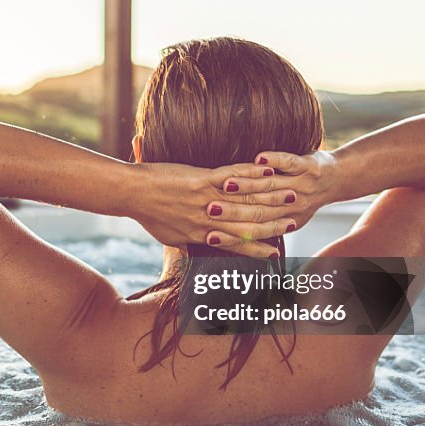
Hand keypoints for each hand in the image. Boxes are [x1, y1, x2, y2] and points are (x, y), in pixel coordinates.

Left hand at [128, 161, 297, 257]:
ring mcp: (205, 200)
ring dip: (271, 199)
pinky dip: (251, 174)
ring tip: (291, 197)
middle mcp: (207, 221)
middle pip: (247, 226)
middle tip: (293, 224)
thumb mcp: (168, 236)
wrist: (131, 193)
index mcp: (200, 235)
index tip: (274, 254)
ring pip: (245, 202)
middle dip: (272, 226)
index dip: (256, 249)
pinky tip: (268, 171)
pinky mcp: (200, 180)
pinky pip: (231, 177)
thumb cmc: (146, 212)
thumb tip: (192, 248)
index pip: (235, 245)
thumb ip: (185, 241)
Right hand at [212, 150, 337, 235]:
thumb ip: (260, 229)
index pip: (252, 231)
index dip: (229, 234)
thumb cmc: (303, 199)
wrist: (338, 178)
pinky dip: (273, 160)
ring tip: (227, 185)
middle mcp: (294, 207)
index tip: (209, 236)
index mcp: (285, 222)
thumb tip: (229, 241)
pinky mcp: (309, 166)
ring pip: (271, 187)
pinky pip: (288, 162)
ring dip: (248, 185)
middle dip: (232, 210)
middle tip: (211, 209)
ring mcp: (302, 186)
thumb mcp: (286, 217)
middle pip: (258, 211)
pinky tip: (259, 159)